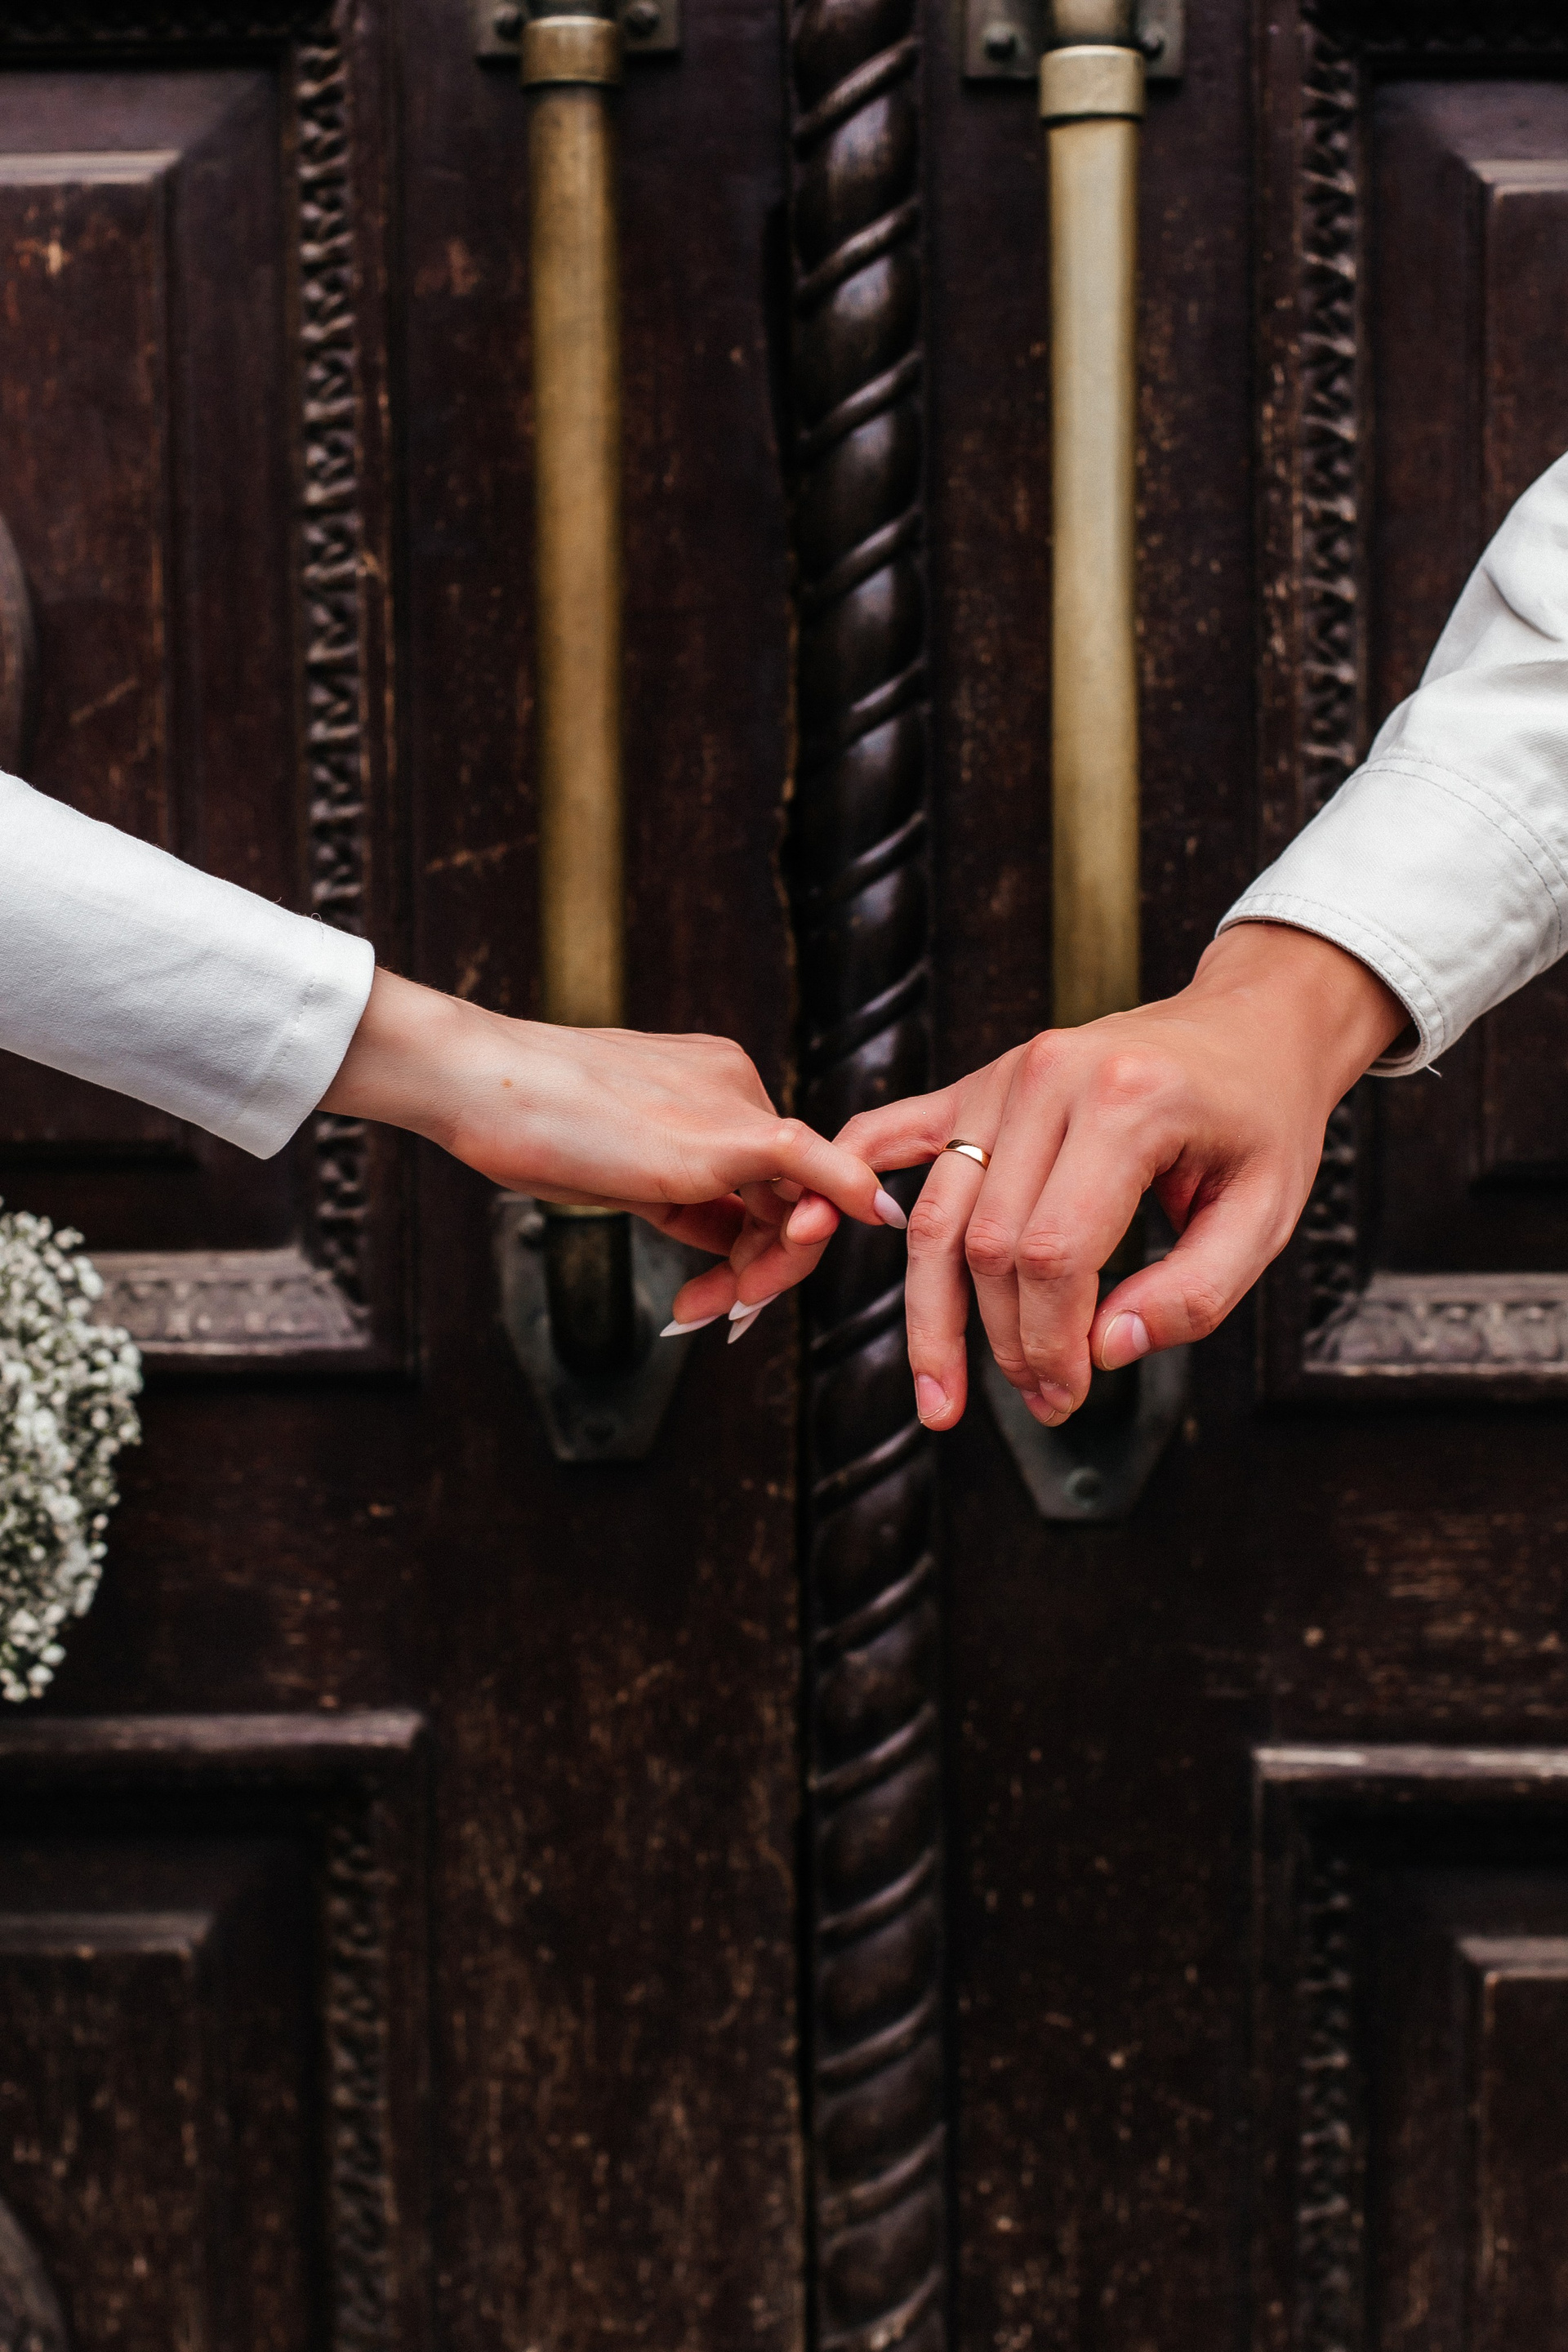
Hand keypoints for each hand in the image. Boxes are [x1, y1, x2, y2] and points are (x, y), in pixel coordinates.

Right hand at [321, 971, 904, 1314]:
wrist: (483, 1082)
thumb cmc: (526, 1121)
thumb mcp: (618, 1168)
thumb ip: (682, 1198)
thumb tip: (728, 1241)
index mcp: (709, 1078)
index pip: (758, 1171)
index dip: (749, 1237)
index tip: (720, 1289)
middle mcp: (734, 1081)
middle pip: (783, 1189)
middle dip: (761, 1261)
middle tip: (720, 1313)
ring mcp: (735, 1104)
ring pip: (791, 1197)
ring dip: (767, 1267)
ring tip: (714, 1311)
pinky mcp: (729, 1134)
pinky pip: (815, 1164)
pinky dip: (848, 1193)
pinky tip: (882, 1219)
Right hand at [780, 924, 1406, 1426]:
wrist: (1250, 1023)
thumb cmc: (1263, 1120)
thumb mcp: (1265, 1214)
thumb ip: (1194, 1294)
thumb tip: (1103, 1352)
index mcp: (1126, 1103)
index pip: (1053, 1251)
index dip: (1050, 1341)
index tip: (1071, 1393)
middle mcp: (1048, 1078)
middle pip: (986, 1243)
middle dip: (1002, 1341)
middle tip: (1040, 1401)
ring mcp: (1003, 1074)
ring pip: (936, 1215)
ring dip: (932, 1313)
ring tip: (941, 1391)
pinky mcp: (980, 1081)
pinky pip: (894, 1133)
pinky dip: (854, 1181)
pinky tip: (822, 1232)